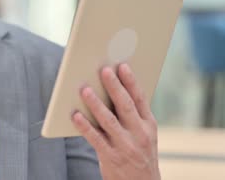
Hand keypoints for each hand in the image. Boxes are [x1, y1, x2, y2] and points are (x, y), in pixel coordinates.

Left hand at [72, 64, 159, 179]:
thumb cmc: (138, 152)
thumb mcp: (144, 134)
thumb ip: (132, 114)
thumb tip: (112, 87)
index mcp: (148, 125)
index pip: (140, 99)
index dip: (132, 82)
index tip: (123, 66)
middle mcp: (139, 135)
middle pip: (125, 106)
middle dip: (114, 87)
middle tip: (104, 70)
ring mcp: (126, 147)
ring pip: (109, 121)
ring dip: (96, 104)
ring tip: (84, 89)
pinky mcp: (111, 158)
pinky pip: (95, 139)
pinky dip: (84, 126)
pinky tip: (75, 115)